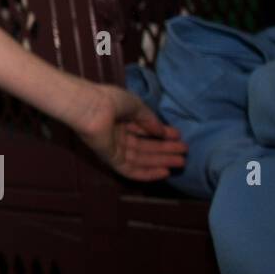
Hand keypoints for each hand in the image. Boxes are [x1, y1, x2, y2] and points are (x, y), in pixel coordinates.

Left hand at [69, 82, 188, 180]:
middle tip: (184, 152)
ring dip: (161, 161)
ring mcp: (112, 147)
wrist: (90, 108)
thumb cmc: (110, 100)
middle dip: (164, 149)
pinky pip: (129, 170)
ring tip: (181, 162)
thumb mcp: (135, 106)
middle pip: (144, 146)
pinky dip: (147, 173)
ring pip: (140, 159)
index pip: (143, 129)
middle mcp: (116, 134)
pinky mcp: (109, 159)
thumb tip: (162, 132)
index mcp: (120, 118)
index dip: (161, 133)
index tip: (178, 136)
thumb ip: (149, 120)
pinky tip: (164, 172)